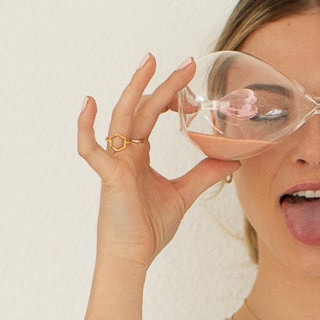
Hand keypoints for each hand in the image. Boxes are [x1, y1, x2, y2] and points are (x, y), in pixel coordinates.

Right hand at [78, 55, 237, 271]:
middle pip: (142, 108)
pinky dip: (86, 126)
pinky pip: (90, 149)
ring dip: (135, 88)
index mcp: (138, 154)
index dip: (169, 97)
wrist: (132, 257)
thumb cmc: (148, 228)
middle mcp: (124, 152)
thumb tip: (233, 159)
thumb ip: (205, 174)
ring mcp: (114, 162)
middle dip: (162, 84)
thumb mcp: (184, 194)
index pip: (151, 114)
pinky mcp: (108, 177)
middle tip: (184, 62)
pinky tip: (89, 102)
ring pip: (122, 117)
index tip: (190, 86)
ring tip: (149, 62)